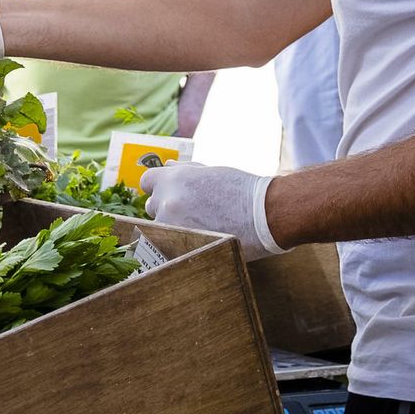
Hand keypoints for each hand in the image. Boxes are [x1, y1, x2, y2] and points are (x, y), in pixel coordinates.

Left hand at [139, 161, 286, 261]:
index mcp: (172, 179)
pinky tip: (202, 240)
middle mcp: (167, 201)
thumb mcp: (210, 171)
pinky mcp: (182, 247)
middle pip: (152, 207)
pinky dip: (182, 245)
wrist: (267, 214)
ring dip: (174, 228)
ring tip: (202, 227)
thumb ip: (184, 171)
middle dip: (167, 208)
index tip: (170, 193)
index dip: (159, 187)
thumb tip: (166, 165)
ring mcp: (172, 226)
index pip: (147, 182)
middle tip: (194, 213)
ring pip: (160, 229)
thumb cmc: (242, 190)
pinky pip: (170, 247)